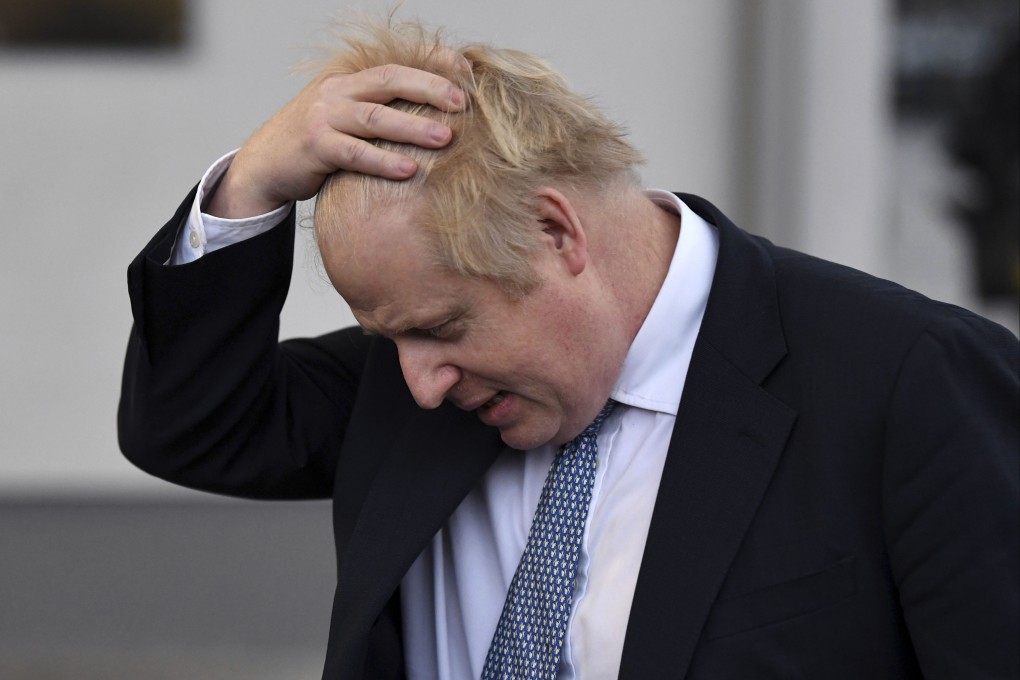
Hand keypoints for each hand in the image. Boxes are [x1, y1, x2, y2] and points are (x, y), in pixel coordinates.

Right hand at [206, 62, 466, 218]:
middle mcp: (339, 92)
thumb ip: (381, 114)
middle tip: (463, 103)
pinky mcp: (316, 146)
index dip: (432, 63)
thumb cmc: (316, 145)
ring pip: (376, 118)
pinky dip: (383, 161)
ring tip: (446, 137)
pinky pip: (355, 153)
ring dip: (413, 127)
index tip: (466, 70)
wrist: (265, 164)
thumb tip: (433, 121)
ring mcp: (325, 117)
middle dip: (430, 88)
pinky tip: (409, 169)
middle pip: (390, 81)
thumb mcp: (348, 120)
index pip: (397, 63)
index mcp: (351, 81)